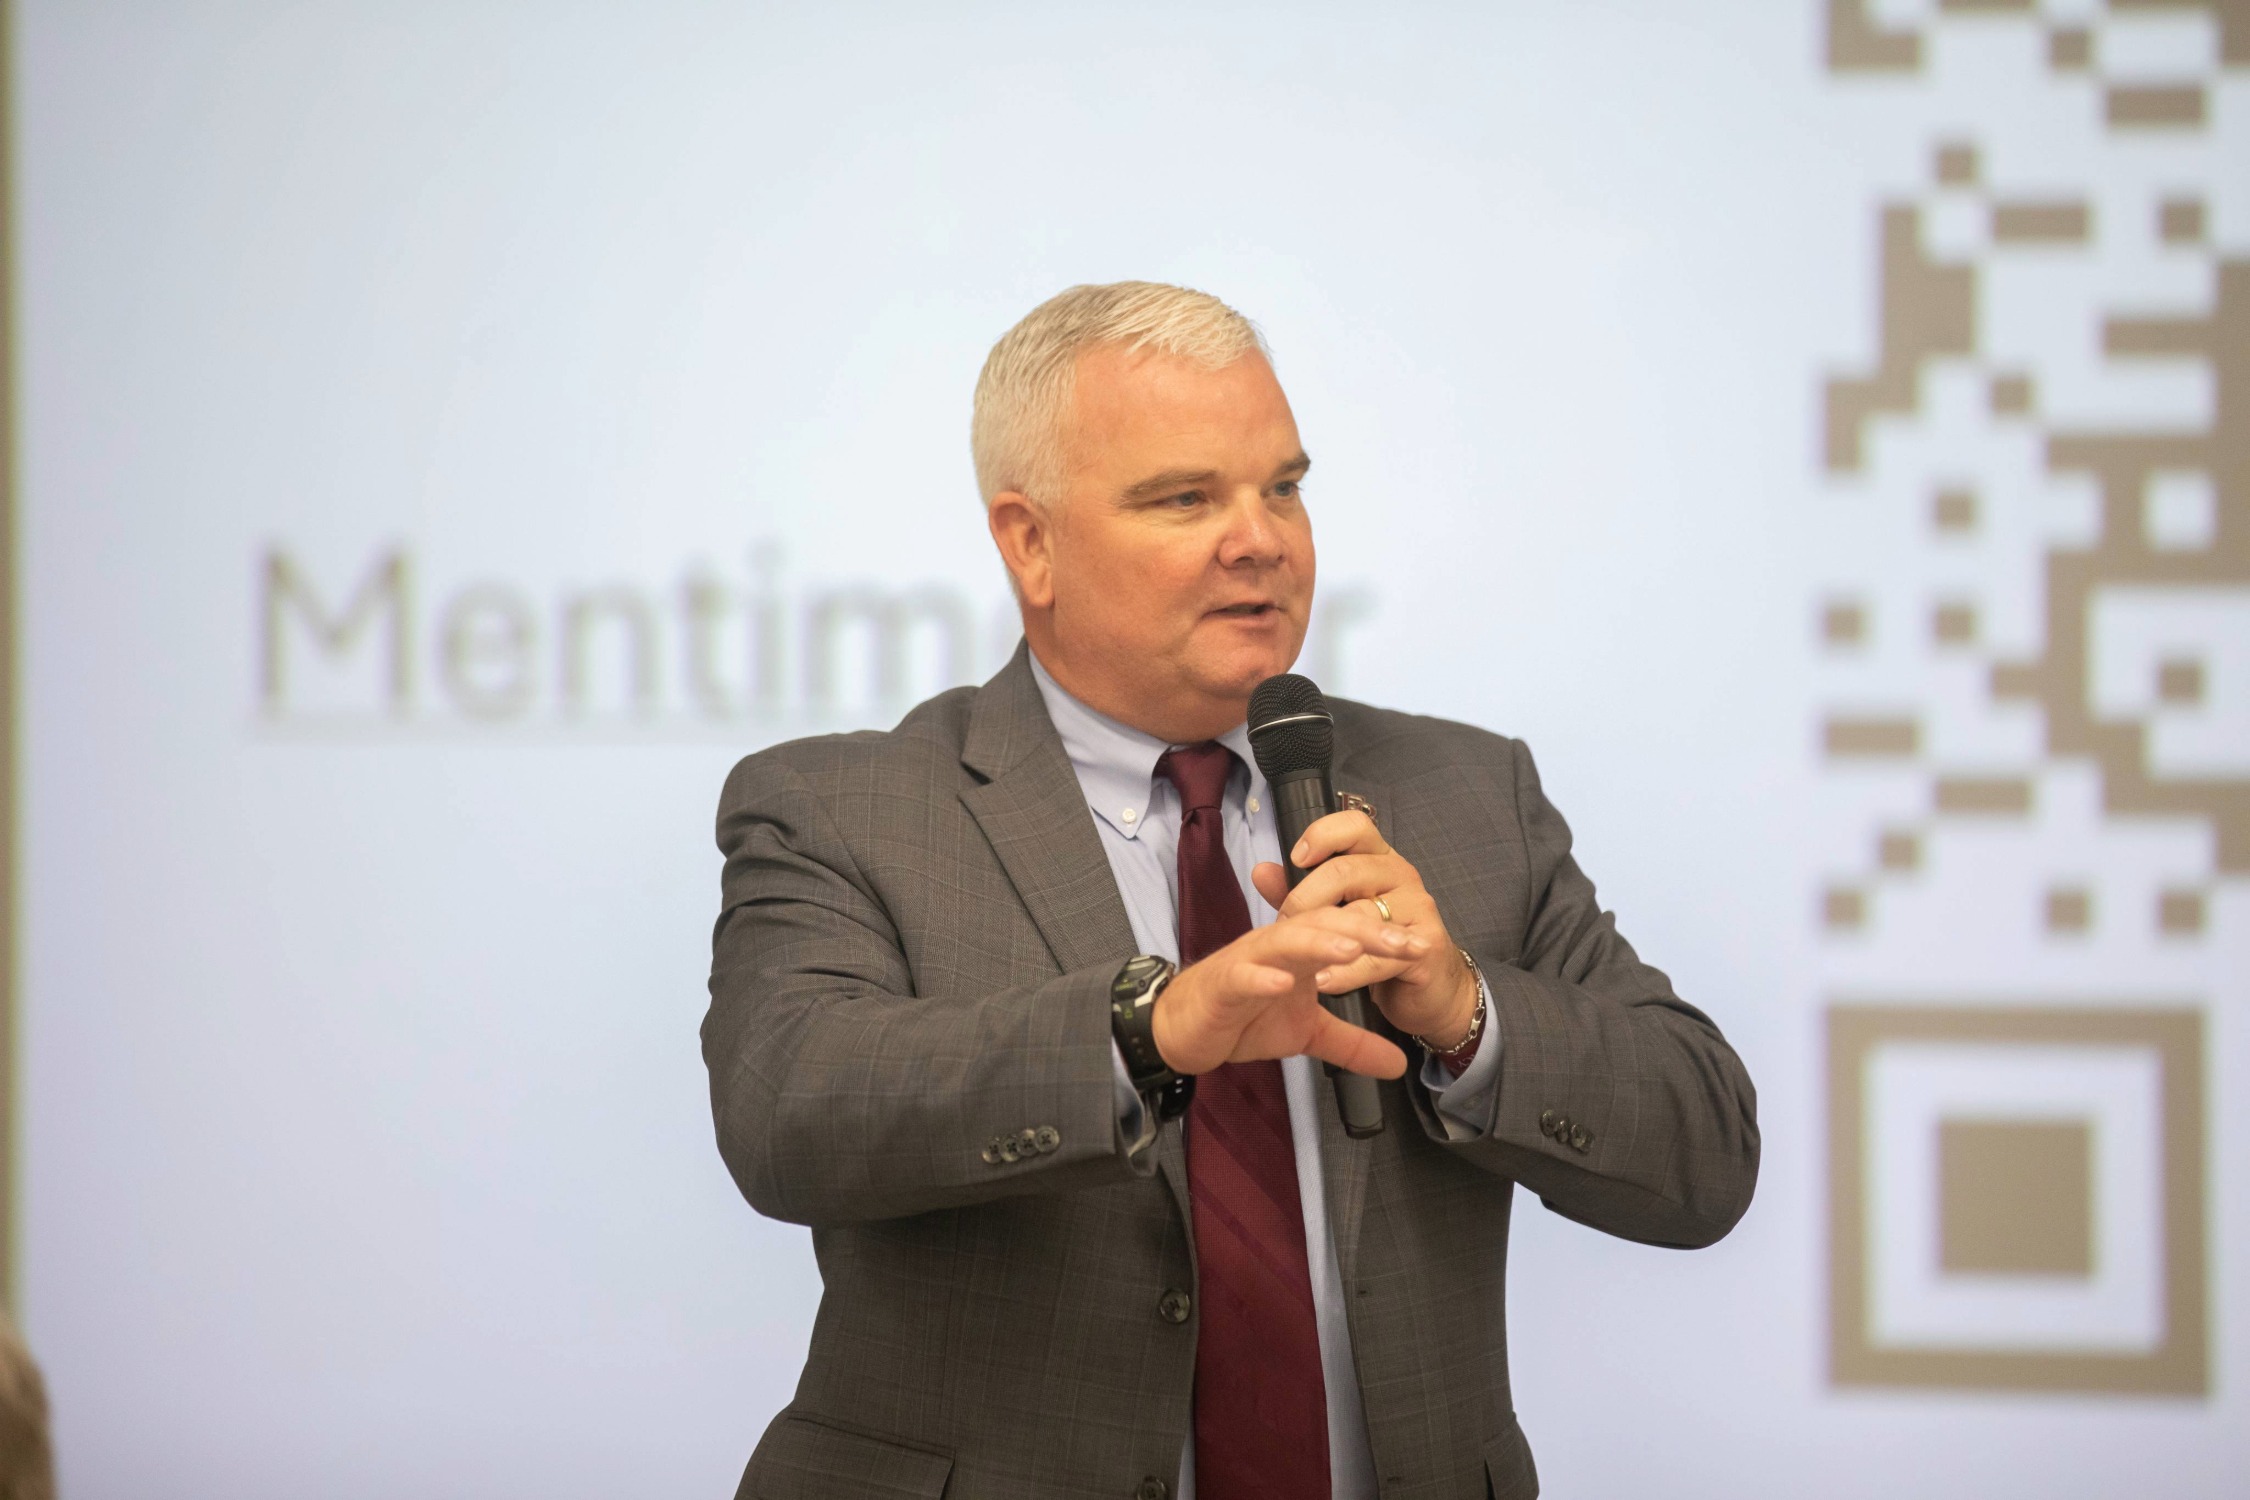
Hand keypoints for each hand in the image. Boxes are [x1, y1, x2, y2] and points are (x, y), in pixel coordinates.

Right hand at [1150, 906, 1413, 1079]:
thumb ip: (1352, 1043)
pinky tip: (1284, 983)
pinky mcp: (1220, 985)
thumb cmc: (1241, 1019)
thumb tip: (1398, 1064)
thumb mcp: (1307, 1034)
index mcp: (1301, 951)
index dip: (1384, 936)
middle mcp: (1277, 947)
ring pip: (1285, 941)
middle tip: (1404, 941)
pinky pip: (1242, 976)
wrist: (1181, 1029)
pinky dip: (1262, 977)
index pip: (1346, 932)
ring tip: (1352, 950)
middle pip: (1323, 926)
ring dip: (1318, 943)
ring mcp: (1248, 962)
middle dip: (1365, 930)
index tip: (1423, 946)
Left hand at [1251, 808, 1479, 1048]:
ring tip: (1299, 961)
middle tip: (1285, 927)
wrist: (1429, 990)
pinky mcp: (1427, 945)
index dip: (1322, 834)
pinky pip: (1379, 955)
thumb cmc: (1378, 945)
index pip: (1354, 825)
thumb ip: (1299, 892)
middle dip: (1305, 900)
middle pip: (1345, 870)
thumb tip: (1261, 870)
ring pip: (1361, 915)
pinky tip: (1325, 982)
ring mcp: (1418, 907)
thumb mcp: (1336, 914)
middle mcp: (1401, 873)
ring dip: (1324, 940)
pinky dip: (1347, 972)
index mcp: (1377, 858)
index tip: (1296, 858)